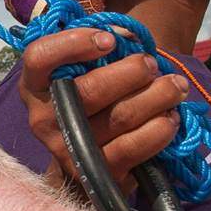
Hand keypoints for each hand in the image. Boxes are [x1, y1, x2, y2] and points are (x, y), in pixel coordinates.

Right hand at [19, 28, 188, 189]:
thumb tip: (131, 39)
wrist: (87, 155)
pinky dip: (159, 129)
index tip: (109, 40)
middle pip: (91, 90)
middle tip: (152, 64)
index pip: (40, 57)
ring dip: (157, 97)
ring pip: (120, 116)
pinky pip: (133, 147)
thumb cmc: (91, 97)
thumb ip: (100, 49)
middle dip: (132, 72)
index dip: (73, 43)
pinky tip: (171, 118)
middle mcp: (43, 118)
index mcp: (34, 86)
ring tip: (175, 87)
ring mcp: (67, 149)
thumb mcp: (84, 70)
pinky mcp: (95, 171)